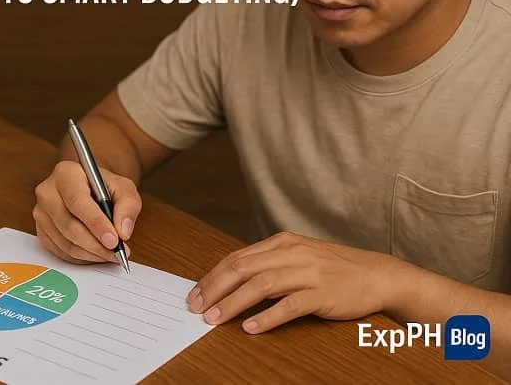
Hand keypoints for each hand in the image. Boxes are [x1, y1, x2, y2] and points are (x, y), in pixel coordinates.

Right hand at [32, 160, 140, 264]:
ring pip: (66, 242)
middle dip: (96, 244)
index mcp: (65, 173)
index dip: (96, 224)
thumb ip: (128, 206)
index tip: (113, 240)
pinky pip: (61, 251)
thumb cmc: (104, 187)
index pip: (78, 201)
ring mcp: (41, 213)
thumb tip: (123, 232)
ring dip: (91, 253)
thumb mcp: (124, 188)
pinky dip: (82, 257)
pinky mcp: (41, 231)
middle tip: (117, 253)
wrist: (88, 188)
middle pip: (69, 226)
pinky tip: (96, 253)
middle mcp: (47, 192)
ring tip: (111, 254)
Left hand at [186, 232, 408, 333]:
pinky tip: (252, 327)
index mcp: (282, 243)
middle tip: (196, 307)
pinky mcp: (323, 293)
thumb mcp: (297, 258)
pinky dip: (268, 316)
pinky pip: (290, 305)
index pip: (237, 258)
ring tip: (215, 319)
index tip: (194, 294)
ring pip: (262, 285)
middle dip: (215, 288)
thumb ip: (267, 265)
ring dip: (234, 303)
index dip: (212, 276)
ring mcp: (308, 272)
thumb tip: (230, 282)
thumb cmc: (333, 269)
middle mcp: (292, 253)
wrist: (378, 274)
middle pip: (243, 269)